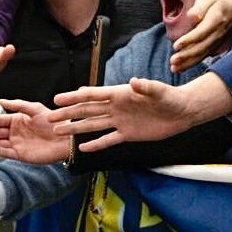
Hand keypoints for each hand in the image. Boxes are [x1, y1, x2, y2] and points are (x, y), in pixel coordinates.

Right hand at [0, 98, 70, 162]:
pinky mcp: (20, 155)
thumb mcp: (35, 109)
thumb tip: (1, 100)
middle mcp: (15, 132)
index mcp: (17, 120)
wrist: (64, 139)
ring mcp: (16, 144)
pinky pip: (5, 153)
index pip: (0, 120)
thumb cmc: (52, 122)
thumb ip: (18, 105)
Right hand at [47, 73, 231, 151]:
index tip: (57, 98)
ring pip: (93, 125)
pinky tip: (82, 148)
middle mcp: (115, 108)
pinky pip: (108, 140)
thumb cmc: (170, 98)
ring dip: (75, 129)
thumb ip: (145, 88)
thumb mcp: (159, 91)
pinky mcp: (127, 134)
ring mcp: (120, 121)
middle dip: (67, 114)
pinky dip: (96, 144)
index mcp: (119, 94)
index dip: (74, 97)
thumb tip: (134, 82)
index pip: (92, 96)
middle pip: (86, 111)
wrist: (182, 113)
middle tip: (49, 119)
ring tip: (58, 132)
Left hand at [170, 0, 231, 71]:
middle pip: (201, 46)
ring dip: (188, 63)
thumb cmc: (217, 3)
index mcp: (216, 19)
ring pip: (202, 54)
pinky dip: (191, 63)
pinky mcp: (214, 47)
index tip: (176, 46)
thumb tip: (192, 16)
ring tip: (174, 68)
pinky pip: (203, 57)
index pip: (202, 32)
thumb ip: (200, 6)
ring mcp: (217, 42)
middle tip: (172, 61)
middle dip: (186, 55)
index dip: (189, 40)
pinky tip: (179, 68)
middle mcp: (217, 33)